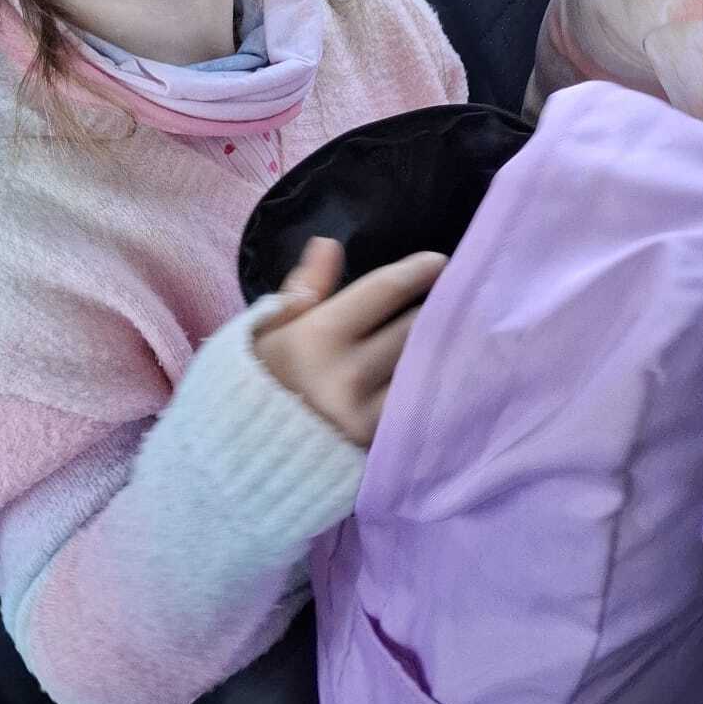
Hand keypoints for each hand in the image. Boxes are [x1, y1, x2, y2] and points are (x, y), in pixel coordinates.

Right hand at [253, 237, 445, 447]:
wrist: (245, 459)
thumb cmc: (257, 382)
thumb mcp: (268, 329)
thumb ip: (302, 287)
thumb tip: (328, 244)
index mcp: (316, 337)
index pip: (384, 290)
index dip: (418, 271)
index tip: (441, 262)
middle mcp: (347, 375)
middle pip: (414, 327)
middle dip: (437, 307)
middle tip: (455, 295)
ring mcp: (367, 415)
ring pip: (423, 366)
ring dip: (442, 346)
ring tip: (457, 329)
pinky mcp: (380, 446)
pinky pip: (420, 404)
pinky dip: (433, 383)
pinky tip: (443, 370)